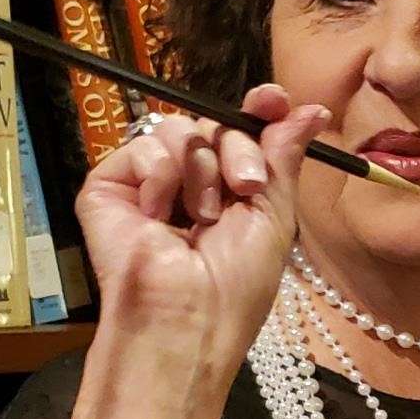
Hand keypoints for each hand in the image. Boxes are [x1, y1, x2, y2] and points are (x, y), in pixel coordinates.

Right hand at [75, 85, 327, 401]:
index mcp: (229, 191)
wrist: (187, 318)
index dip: (258, 111)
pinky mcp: (109, 185)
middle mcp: (189, 183)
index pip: (241, 134)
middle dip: (238, 149)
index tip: (274, 100)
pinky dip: (162, 176)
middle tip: (246, 187)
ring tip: (202, 217)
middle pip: (214, 125)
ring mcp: (148, 183)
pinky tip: (160, 216)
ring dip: (202, 170)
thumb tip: (310, 110)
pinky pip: (143, 145)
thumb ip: (283, 157)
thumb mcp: (273, 215)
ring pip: (180, 130)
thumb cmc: (235, 285)